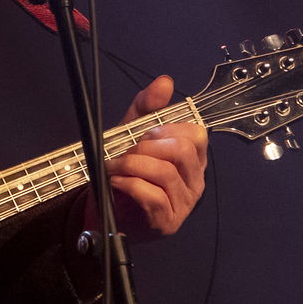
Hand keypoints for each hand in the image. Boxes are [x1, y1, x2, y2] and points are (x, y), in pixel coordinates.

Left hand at [86, 74, 208, 238]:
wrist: (105, 211)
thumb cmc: (125, 173)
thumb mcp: (132, 135)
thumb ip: (148, 108)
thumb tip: (164, 82)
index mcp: (192, 159)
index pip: (196, 134)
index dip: (168, 128)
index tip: (145, 133)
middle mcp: (194, 181)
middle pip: (183, 151)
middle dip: (148, 146)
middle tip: (127, 151)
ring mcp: (183, 203)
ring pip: (165, 173)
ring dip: (132, 164)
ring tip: (115, 166)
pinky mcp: (167, 221)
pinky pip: (153, 195)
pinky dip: (129, 184)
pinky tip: (116, 182)